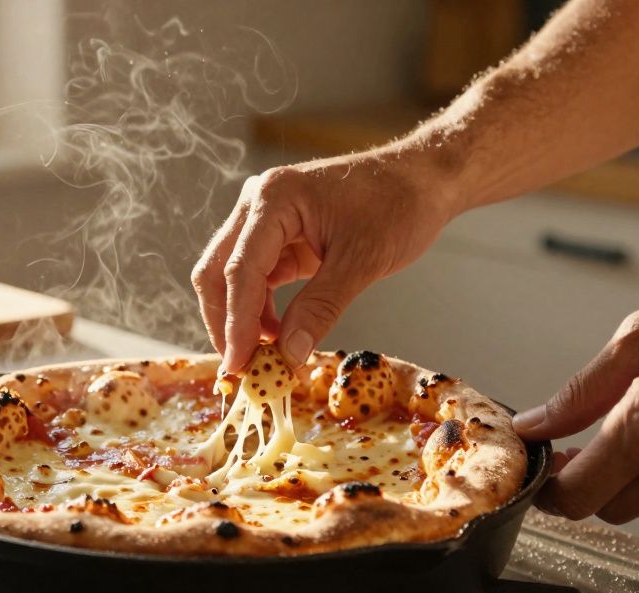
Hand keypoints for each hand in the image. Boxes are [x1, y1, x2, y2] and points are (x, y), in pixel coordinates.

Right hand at [191, 150, 456, 371]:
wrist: (421, 180)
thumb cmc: (398, 206)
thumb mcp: (361, 261)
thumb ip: (321, 307)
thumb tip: (289, 354)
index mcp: (275, 199)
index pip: (240, 269)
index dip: (236, 322)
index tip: (239, 364)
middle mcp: (258, 204)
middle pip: (217, 270)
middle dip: (225, 321)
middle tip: (241, 367)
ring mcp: (265, 219)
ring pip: (229, 277)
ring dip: (240, 318)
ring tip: (264, 355)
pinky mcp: (277, 237)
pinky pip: (254, 277)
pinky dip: (259, 309)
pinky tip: (276, 334)